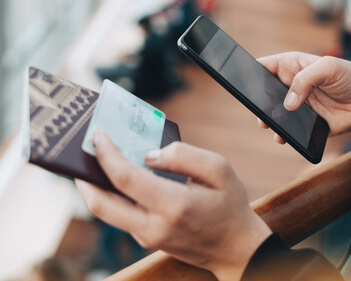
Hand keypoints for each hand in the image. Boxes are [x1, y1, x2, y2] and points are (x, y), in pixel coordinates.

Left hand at [76, 131, 271, 280]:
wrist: (236, 249)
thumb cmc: (230, 206)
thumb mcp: (219, 170)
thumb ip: (184, 156)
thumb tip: (150, 155)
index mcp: (174, 205)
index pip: (125, 178)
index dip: (107, 154)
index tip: (98, 135)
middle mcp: (154, 226)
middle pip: (100, 204)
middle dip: (84, 176)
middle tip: (81, 153)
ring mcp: (148, 237)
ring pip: (106, 213)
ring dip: (95, 187)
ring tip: (95, 162)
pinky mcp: (147, 240)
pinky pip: (121, 217)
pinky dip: (113, 197)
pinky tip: (120, 179)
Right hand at [256, 52, 350, 142]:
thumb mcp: (329, 68)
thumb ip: (305, 79)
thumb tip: (288, 103)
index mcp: (293, 66)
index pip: (265, 66)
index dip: (251, 71)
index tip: (242, 80)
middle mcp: (291, 86)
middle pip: (264, 92)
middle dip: (257, 101)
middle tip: (256, 108)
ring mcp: (297, 105)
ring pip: (273, 113)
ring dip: (268, 119)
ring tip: (268, 124)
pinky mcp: (304, 124)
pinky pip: (288, 130)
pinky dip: (283, 134)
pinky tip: (283, 137)